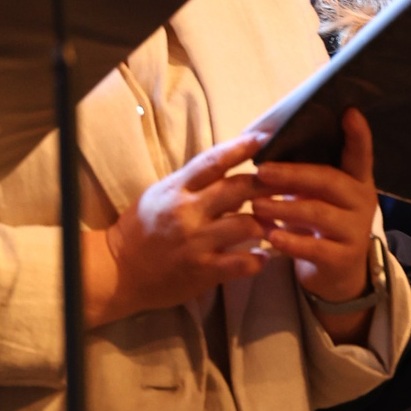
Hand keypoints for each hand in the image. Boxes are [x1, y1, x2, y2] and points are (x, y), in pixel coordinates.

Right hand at [82, 130, 267, 326]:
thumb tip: (230, 162)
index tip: (265, 139)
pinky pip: (241, 263)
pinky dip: (259, 259)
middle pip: (238, 189)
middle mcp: (187, 212)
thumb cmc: (143, 228)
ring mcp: (195, 242)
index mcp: (176, 188)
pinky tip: (265, 256)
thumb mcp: (161, 194)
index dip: (241, 148)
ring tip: (279, 224)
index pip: (213, 161)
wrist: (119, 271)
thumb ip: (194, 181)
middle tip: (291, 184)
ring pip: (246, 225)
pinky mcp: (202, 271)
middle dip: (269, 185)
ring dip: (269, 223)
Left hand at [248, 109, 379, 302]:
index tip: (349, 112)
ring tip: (256, 205)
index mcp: (357, 180)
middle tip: (261, 171)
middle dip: (293, 174)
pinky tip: (270, 237)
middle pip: (329, 180)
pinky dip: (290, 241)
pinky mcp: (343, 258)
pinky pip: (314, 248)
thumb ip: (304, 173)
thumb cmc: (320, 223)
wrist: (337, 274)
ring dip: (283, 208)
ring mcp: (355, 231)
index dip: (358, 134)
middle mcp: (362, 202)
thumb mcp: (318, 195)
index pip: (360, 153)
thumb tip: (268, 142)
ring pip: (318, 213)